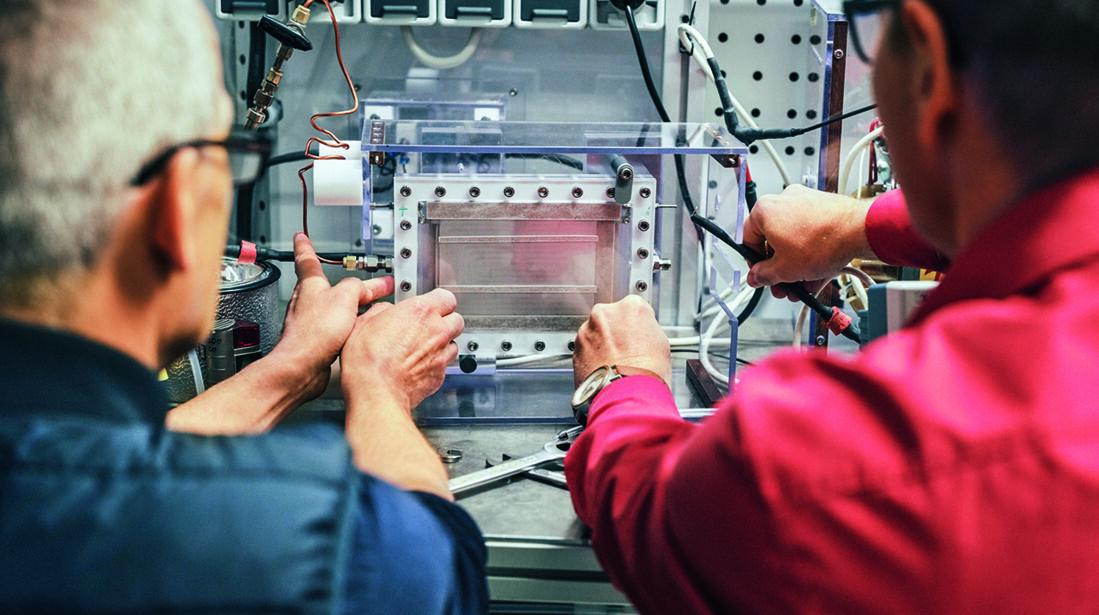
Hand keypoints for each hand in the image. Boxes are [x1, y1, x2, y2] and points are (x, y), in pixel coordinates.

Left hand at [271, 232, 394, 399]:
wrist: (303, 366)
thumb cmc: (314, 332)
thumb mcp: (346, 297)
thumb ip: (358, 286)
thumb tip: (367, 286)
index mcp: (310, 284)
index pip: (307, 259)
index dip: (305, 246)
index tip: (301, 236)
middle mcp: (307, 301)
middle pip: (329, 286)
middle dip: (349, 285)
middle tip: (368, 283)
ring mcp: (311, 322)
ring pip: (334, 308)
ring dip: (351, 307)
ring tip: (369, 308)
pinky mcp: (317, 341)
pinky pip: (336, 328)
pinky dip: (348, 326)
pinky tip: (358, 332)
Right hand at [340, 288, 463, 411]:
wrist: (375, 391)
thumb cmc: (368, 359)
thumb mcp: (364, 322)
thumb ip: (381, 310)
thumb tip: (385, 310)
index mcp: (421, 311)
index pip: (446, 297)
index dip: (438, 301)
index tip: (431, 303)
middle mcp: (437, 331)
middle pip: (456, 320)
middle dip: (445, 321)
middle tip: (428, 325)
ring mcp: (441, 354)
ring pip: (453, 343)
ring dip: (442, 343)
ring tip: (422, 347)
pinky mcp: (439, 376)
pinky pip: (445, 365)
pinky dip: (435, 363)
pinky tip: (418, 365)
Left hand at [573, 296, 670, 388]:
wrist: (626, 395)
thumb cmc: (646, 372)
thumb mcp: (661, 343)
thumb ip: (647, 329)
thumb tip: (643, 333)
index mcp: (630, 306)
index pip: (635, 308)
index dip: (638, 324)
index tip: (639, 334)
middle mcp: (605, 313)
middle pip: (612, 318)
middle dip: (617, 332)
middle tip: (628, 350)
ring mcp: (587, 331)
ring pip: (596, 334)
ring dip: (603, 344)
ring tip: (617, 362)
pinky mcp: (576, 349)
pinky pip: (586, 350)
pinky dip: (593, 357)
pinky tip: (606, 369)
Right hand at [742, 185, 872, 299]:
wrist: (860, 231)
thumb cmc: (823, 241)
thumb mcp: (784, 269)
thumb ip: (764, 275)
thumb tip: (757, 277)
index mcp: (764, 210)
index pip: (748, 240)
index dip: (754, 264)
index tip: (761, 276)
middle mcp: (783, 201)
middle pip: (772, 241)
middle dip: (778, 269)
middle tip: (782, 284)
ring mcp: (805, 203)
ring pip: (793, 240)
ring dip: (795, 265)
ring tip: (802, 284)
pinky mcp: (823, 208)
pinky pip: (810, 235)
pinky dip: (811, 254)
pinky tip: (816, 274)